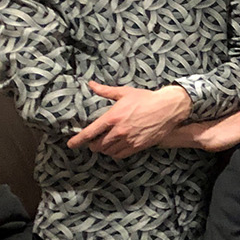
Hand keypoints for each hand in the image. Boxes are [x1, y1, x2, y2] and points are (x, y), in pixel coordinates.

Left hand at [68, 82, 190, 158]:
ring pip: (108, 151)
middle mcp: (119, 131)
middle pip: (98, 145)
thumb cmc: (146, 99)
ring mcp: (129, 140)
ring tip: (105, 144)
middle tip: (93, 141)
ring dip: (104, 149)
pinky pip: (120, 155)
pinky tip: (116, 147)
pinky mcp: (138, 146)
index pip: (90, 132)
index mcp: (112, 117)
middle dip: (93, 145)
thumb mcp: (124, 93)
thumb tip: (91, 84)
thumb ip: (105, 91)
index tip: (71, 144)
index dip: (78, 140)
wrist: (168, 108)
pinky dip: (115, 153)